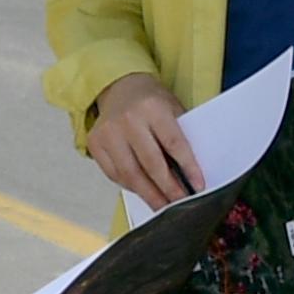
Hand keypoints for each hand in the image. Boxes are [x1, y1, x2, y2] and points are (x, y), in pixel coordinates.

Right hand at [88, 72, 205, 209]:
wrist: (120, 87)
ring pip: (130, 174)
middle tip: (180, 204)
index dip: (188, 168)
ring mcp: (108, 132)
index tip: (198, 186)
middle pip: (151, 164)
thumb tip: (189, 176)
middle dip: (168, 189)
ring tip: (162, 206)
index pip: (174, 143)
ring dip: (149, 194)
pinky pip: (114, 174)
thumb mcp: (172, 109)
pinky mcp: (95, 143)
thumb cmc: (151, 101)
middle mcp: (128, 120)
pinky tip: (143, 191)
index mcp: (152, 108)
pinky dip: (131, 186)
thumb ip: (180, 137)